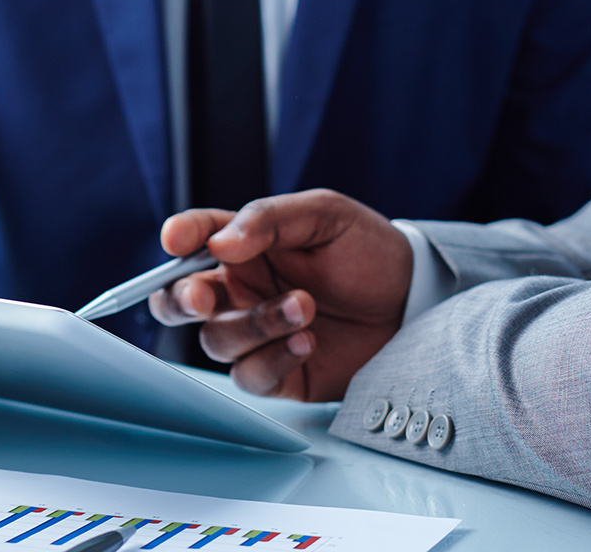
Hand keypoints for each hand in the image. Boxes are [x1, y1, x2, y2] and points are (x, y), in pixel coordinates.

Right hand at [149, 189, 410, 400]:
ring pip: (217, 339)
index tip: (176, 240)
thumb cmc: (367, 251)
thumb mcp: (325, 215)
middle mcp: (240, 290)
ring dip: (254, 324)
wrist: (414, 300)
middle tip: (202, 297)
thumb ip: (269, 220)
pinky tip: (308, 341)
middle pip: (178, 300)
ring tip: (304, 307)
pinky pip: (249, 375)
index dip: (180, 237)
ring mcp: (255, 333)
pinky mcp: (277, 373)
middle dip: (180, 299)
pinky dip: (272, 359)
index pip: (196, 237)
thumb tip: (221, 243)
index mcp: (244, 245)